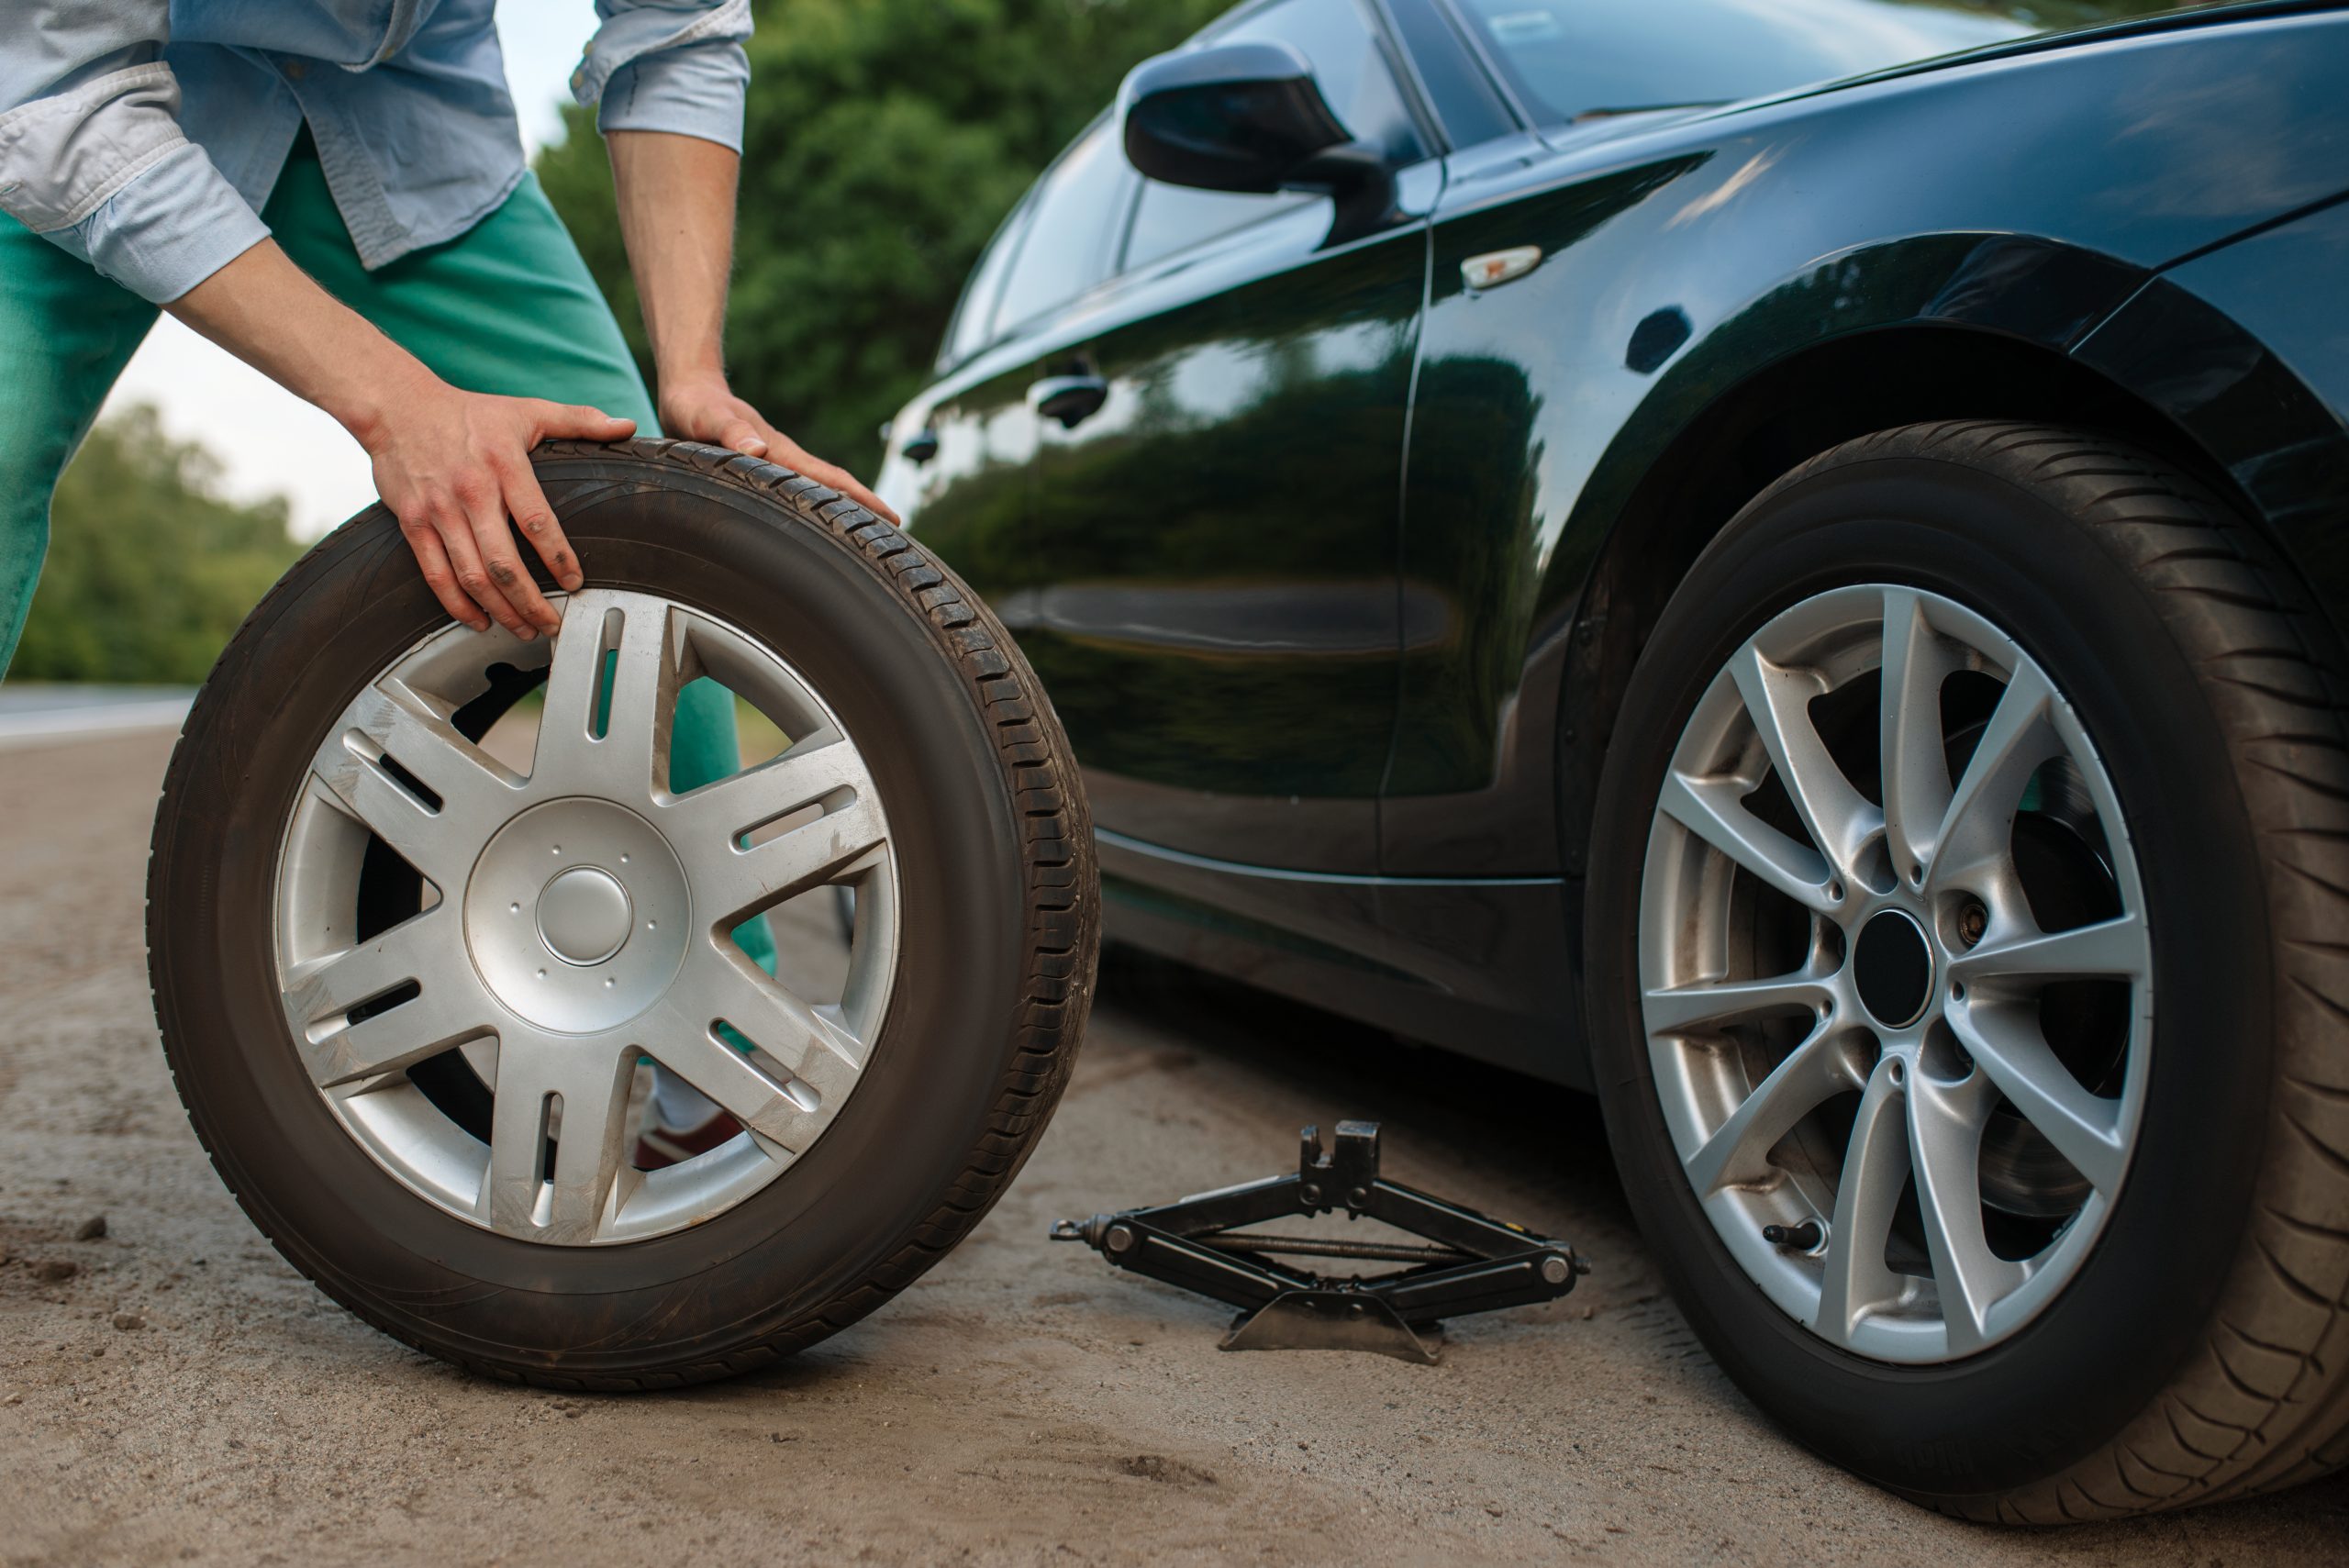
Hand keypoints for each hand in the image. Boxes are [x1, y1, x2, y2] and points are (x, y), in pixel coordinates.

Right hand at [362, 374, 635, 637]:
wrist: (397, 407)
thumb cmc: (467, 413)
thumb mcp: (527, 410)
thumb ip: (579, 420)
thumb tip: (625, 427)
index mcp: (504, 465)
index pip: (537, 521)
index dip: (558, 557)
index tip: (574, 583)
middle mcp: (471, 491)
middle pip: (503, 562)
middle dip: (531, 602)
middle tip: (552, 625)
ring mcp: (439, 511)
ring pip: (472, 575)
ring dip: (500, 610)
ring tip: (523, 629)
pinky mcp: (413, 523)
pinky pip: (435, 574)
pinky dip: (457, 605)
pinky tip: (479, 620)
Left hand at [660, 373, 899, 525]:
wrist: (688, 391)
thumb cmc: (693, 405)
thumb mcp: (706, 418)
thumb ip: (729, 431)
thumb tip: (758, 448)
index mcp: (778, 452)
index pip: (830, 478)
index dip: (862, 498)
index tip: (893, 517)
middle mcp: (784, 460)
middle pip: (835, 488)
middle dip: (865, 511)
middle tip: (896, 540)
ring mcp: (775, 466)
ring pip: (819, 493)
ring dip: (843, 512)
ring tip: (866, 540)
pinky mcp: (762, 472)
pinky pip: (796, 494)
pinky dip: (815, 510)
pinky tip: (817, 526)